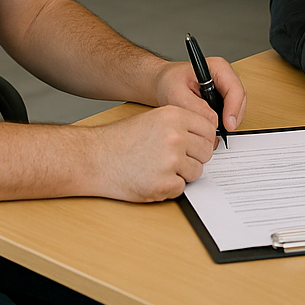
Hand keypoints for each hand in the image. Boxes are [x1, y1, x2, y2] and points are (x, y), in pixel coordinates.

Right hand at [92, 105, 216, 200]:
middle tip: (173, 159)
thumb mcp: (154, 119)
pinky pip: (181, 188)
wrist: (96, 158)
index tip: (196, 145)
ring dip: (182, 173)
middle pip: (206, 152)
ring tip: (158, 167)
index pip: (209, 129)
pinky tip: (152, 178)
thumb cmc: (122, 140)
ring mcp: (170, 161)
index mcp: (174, 116)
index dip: (204, 139)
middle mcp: (175, 136)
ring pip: (196, 172)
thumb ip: (182, 125)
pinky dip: (169, 187)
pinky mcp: (163, 184)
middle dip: (194, 158)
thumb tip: (207, 137)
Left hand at [153, 58, 246, 135]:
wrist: (163, 83)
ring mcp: (225, 88)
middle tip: (219, 132)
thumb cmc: (169, 81)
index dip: (233, 109)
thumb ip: (194, 106)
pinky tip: (210, 126)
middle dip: (232, 118)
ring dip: (227, 122)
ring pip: (237, 108)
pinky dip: (222, 123)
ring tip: (211, 129)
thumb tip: (213, 120)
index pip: (235, 89)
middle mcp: (225, 77)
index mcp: (218, 68)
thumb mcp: (176, 93)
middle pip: (239, 100)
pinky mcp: (223, 99)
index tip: (227, 125)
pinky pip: (230, 113)